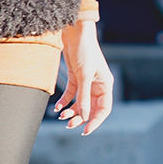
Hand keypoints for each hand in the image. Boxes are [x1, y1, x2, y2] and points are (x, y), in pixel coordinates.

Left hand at [53, 20, 113, 135]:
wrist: (74, 32)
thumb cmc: (84, 50)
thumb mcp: (84, 75)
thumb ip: (84, 97)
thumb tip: (84, 117)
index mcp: (105, 85)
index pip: (104, 109)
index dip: (95, 121)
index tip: (84, 131)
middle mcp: (97, 85)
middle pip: (91, 108)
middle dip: (80, 117)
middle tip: (69, 125)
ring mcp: (86, 82)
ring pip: (80, 103)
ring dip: (71, 110)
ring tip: (61, 116)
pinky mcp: (75, 77)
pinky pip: (71, 94)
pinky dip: (64, 101)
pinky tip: (57, 108)